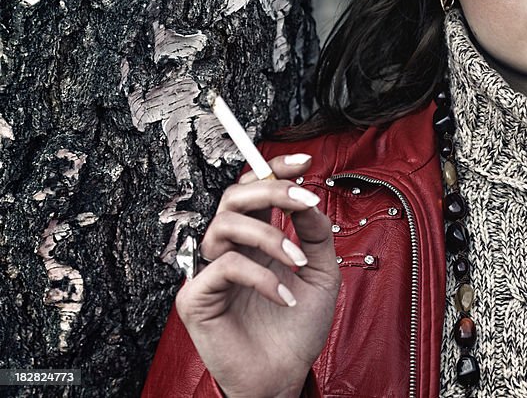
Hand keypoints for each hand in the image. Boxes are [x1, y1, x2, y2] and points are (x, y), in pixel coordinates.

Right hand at [175, 154, 339, 397]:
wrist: (285, 375)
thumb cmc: (298, 327)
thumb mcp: (320, 272)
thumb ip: (315, 233)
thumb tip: (308, 199)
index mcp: (257, 239)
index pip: (255, 190)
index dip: (274, 168)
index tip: (305, 161)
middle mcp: (230, 249)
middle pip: (234, 195)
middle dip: (272, 189)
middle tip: (304, 200)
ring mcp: (209, 271)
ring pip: (226, 224)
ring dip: (271, 236)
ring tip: (298, 261)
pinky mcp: (196, 297)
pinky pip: (224, 267)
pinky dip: (261, 276)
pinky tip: (284, 296)